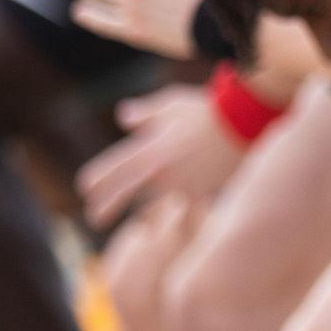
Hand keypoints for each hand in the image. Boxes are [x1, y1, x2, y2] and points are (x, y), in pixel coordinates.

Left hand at [76, 85, 246, 230]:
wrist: (244, 121)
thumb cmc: (206, 110)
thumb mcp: (170, 104)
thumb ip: (143, 114)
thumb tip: (123, 116)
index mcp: (146, 150)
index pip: (108, 172)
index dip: (93, 183)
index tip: (86, 190)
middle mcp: (158, 172)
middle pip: (121, 196)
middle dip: (103, 210)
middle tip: (95, 218)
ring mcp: (180, 187)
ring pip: (153, 208)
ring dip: (144, 216)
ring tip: (141, 225)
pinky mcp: (203, 196)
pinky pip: (186, 211)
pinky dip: (180, 216)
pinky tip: (178, 224)